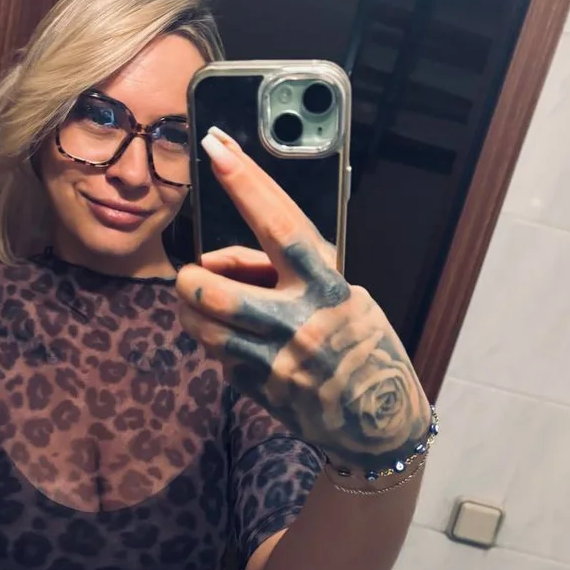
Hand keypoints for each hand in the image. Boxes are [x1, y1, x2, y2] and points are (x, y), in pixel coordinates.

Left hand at [175, 128, 430, 474]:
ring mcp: (276, 362)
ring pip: (205, 327)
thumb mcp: (343, 298)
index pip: (279, 224)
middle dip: (192, 279)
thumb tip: (228, 260)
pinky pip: (218, 356)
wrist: (379, 424)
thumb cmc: (362, 346)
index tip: (214, 146)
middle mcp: (299, 322)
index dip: (244, 182)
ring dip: (191, 312)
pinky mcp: (260, 391)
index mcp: (327, 287)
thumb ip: (291, 275)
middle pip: (217, 289)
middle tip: (191, 275)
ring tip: (200, 307)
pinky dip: (216, 343)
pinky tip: (235, 343)